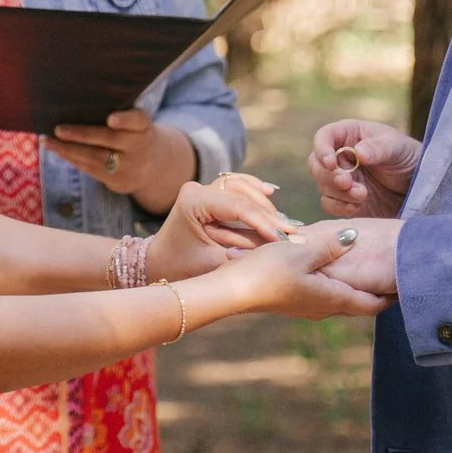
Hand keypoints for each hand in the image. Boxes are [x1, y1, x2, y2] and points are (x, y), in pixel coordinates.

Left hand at [50, 109, 198, 213]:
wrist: (152, 166)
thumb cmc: (133, 134)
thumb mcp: (135, 122)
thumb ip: (118, 114)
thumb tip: (77, 104)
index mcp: (144, 127)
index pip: (137, 120)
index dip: (124, 119)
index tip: (111, 119)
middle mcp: (140, 147)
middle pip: (110, 140)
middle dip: (81, 135)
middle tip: (58, 129)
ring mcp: (130, 167)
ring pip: (96, 158)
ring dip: (68, 150)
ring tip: (48, 141)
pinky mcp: (118, 183)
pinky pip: (91, 170)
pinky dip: (73, 159)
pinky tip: (58, 151)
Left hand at [147, 174, 296, 281]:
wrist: (160, 263)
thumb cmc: (183, 268)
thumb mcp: (214, 264)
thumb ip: (244, 252)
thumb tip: (280, 244)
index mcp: (193, 202)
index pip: (237, 207)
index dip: (263, 222)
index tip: (285, 238)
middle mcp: (197, 189)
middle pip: (242, 194)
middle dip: (268, 215)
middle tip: (291, 232)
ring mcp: (202, 188)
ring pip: (241, 186)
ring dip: (263, 203)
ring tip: (283, 222)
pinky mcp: (209, 192)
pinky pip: (235, 184)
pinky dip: (253, 189)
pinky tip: (270, 192)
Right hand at [219, 221, 394, 321]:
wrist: (233, 292)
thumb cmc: (267, 272)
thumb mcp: (302, 252)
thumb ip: (330, 245)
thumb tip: (355, 239)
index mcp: (332, 297)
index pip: (372, 303)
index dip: (392, 296)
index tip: (409, 287)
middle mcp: (323, 307)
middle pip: (359, 304)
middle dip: (378, 293)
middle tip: (396, 279)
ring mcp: (307, 306)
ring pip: (342, 299)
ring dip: (358, 289)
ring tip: (371, 276)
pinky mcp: (294, 300)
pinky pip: (326, 294)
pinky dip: (339, 286)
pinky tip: (334, 272)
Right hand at [309, 120, 420, 216]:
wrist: (418, 187)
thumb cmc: (407, 157)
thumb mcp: (397, 148)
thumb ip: (378, 148)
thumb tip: (358, 152)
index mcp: (348, 135)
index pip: (324, 137)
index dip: (322, 149)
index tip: (331, 162)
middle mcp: (339, 156)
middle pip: (316, 164)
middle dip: (329, 175)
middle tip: (347, 182)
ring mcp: (341, 179)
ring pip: (323, 185)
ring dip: (339, 193)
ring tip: (363, 195)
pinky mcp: (345, 200)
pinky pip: (330, 204)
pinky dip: (340, 206)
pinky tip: (357, 206)